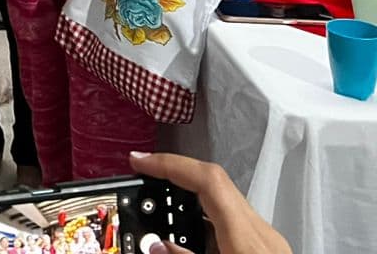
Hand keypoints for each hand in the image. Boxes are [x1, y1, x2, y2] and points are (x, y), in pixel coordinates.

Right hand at [129, 151, 290, 253]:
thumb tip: (157, 246)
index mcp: (248, 240)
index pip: (209, 181)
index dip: (171, 164)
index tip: (139, 163)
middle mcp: (262, 233)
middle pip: (216, 183)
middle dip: (176, 176)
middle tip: (144, 180)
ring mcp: (268, 241)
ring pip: (224, 201)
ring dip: (190, 199)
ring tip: (160, 213)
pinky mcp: (268, 251)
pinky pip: (232, 221)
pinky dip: (205, 220)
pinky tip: (189, 239)